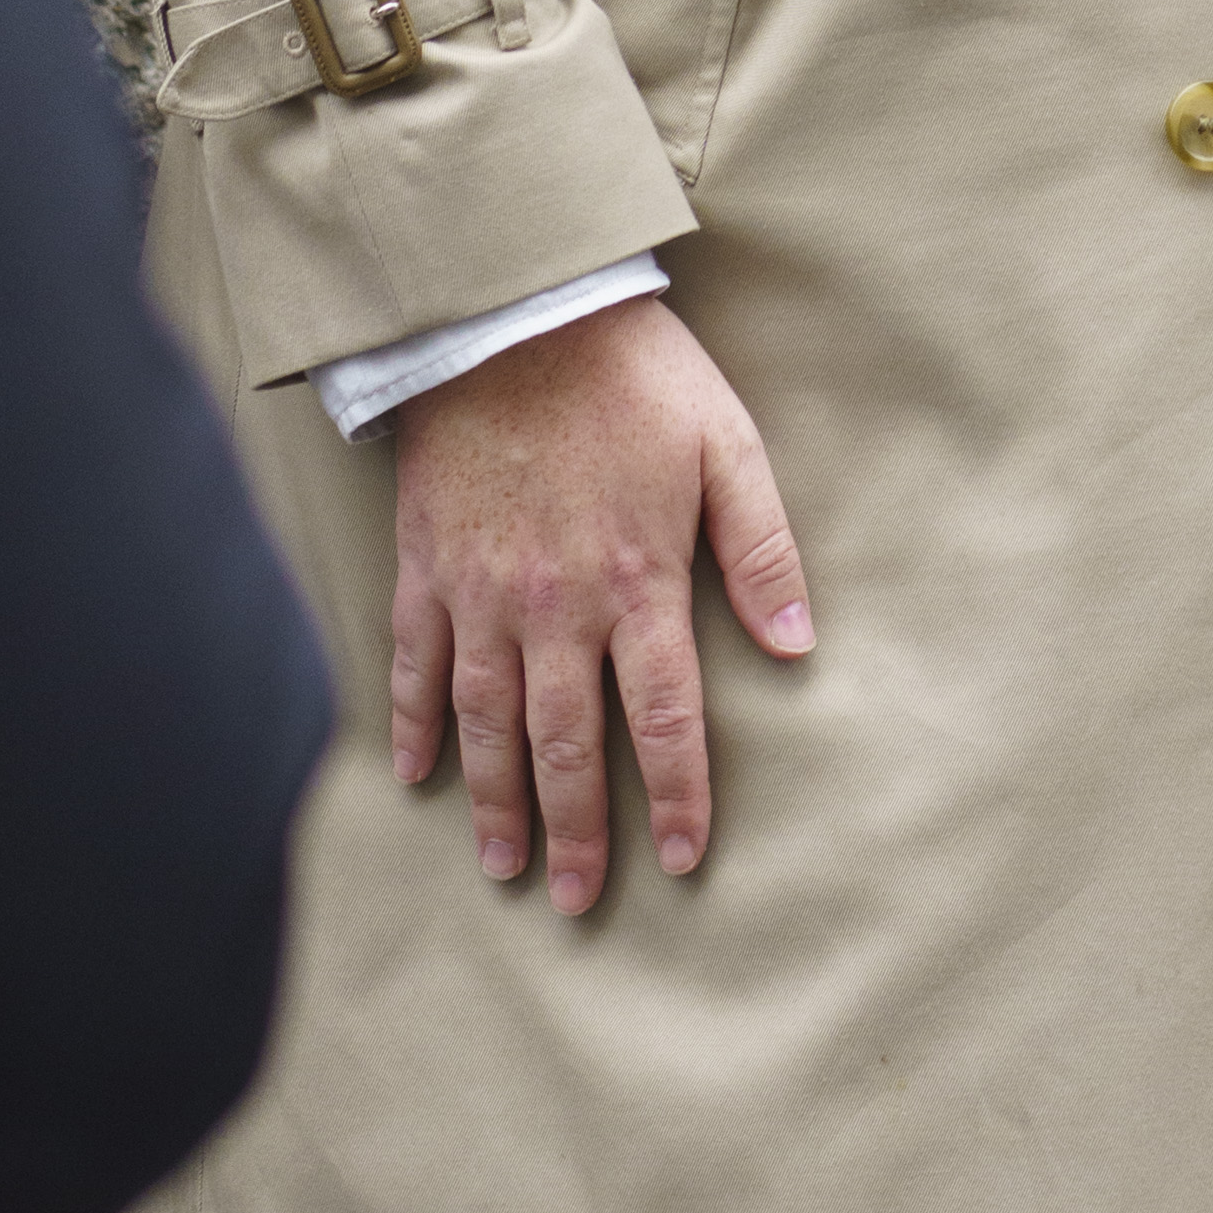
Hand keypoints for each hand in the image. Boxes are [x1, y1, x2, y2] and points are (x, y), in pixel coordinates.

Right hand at [387, 290, 811, 914]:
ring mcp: (483, 593)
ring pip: (489, 724)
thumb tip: (798, 647)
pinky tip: (418, 776)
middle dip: (580, 831)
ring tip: (506, 865)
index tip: (684, 858)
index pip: (666, 718)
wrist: (515, 313)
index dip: (679, 796)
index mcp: (639, 582)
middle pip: (570, 744)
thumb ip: (761, 552)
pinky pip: (417, 664)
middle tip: (578, 900)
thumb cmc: (632, 375)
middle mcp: (557, 606)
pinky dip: (414, 725)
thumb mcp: (727, 447)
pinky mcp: (427, 567)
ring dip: (499, 801)